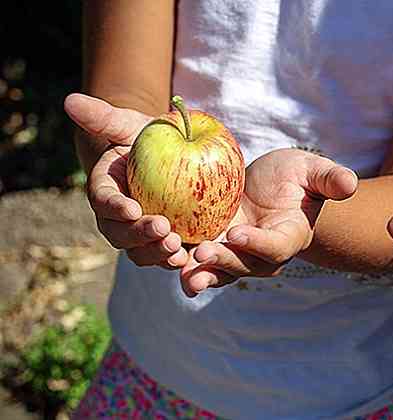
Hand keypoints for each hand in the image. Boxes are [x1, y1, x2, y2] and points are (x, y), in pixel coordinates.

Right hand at [64, 93, 187, 268]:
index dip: (115, 207)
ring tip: (178, 249)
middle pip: (121, 235)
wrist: (171, 158)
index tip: (131, 209)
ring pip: (142, 252)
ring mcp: (141, 236)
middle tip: (163, 229)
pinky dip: (177, 263)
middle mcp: (118, 220)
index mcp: (105, 191)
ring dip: (157, 253)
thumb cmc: (148, 139)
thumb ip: (104, 117)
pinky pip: (167, 258)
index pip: (104, 201)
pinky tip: (194, 260)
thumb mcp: (130, 125)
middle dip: (139, 236)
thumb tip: (70, 100)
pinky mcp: (165, 244)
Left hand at [179, 148, 357, 295]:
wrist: (272, 187)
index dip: (258, 244)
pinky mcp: (215, 246)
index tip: (238, 233)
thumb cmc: (297, 177)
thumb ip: (330, 179)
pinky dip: (183, 261)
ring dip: (201, 273)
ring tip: (182, 274)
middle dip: (223, 262)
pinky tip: (164, 257)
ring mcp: (236, 253)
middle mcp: (262, 253)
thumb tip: (349, 184)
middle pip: (244, 265)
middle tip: (202, 254)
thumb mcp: (313, 171)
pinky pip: (199, 260)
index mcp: (289, 236)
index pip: (275, 246)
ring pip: (219, 270)